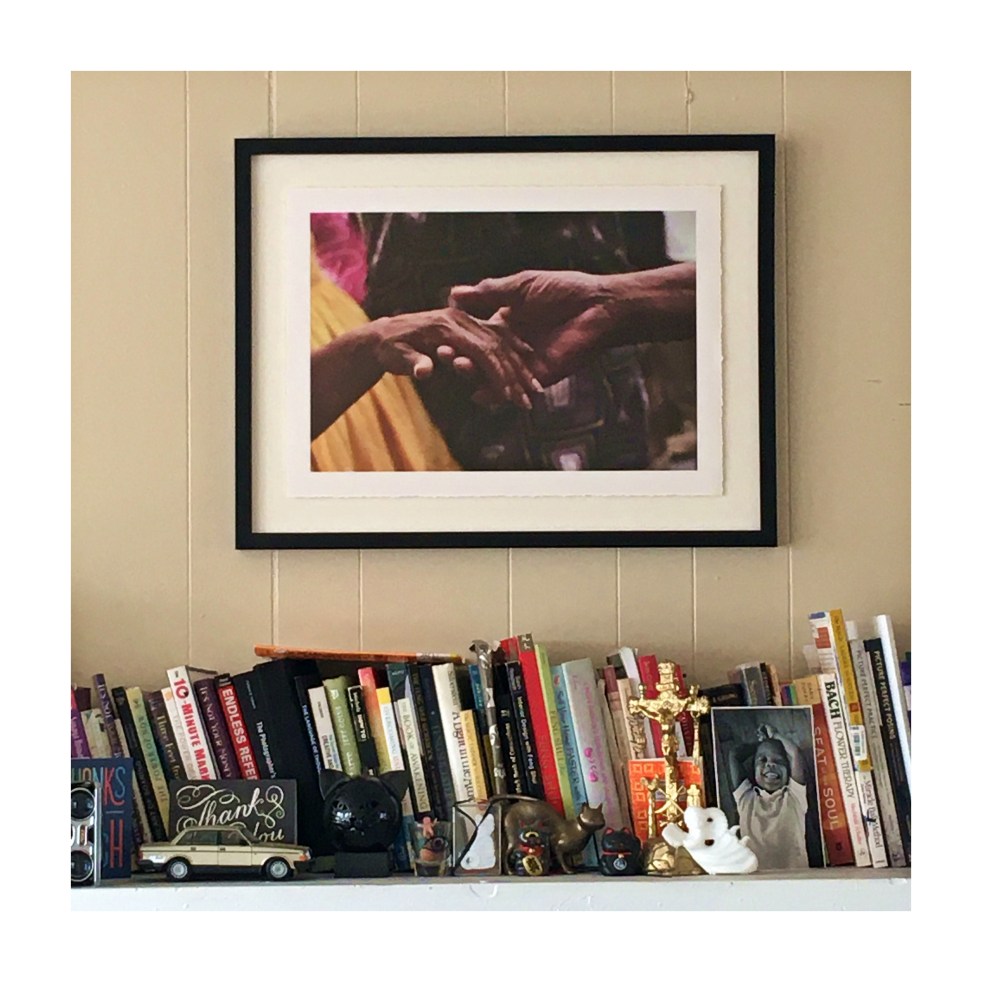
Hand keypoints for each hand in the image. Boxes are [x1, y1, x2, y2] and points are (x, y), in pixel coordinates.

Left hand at [370, 307, 541, 408]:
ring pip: (500, 340)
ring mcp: (465, 320)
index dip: (499, 374)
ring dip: (519, 363)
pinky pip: (496, 332)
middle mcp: (460, 320)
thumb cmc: (389, 348)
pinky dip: (514, 345)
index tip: (512, 395)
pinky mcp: (468, 322)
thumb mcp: (396, 356)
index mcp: (446, 327)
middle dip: (516, 374)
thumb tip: (425, 370)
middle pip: (497, 346)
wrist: (385, 332)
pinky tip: (528, 357)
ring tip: (536, 387)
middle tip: (530, 399)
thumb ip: (412, 362)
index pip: (482, 352)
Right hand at [449, 270, 610, 386]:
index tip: (439, 333)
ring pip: (494, 373)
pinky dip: (496, 394)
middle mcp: (513, 344)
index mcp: (507, 321)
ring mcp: (525, 363)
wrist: (598, 307)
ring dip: (474, 373)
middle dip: (460, 354)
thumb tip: (454, 293)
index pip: (476, 332)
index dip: (458, 335)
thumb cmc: (565, 290)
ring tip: (457, 366)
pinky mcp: (540, 376)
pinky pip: (515, 389)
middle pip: (480, 355)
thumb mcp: (522, 286)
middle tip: (442, 353)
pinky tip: (478, 394)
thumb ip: (490, 293)